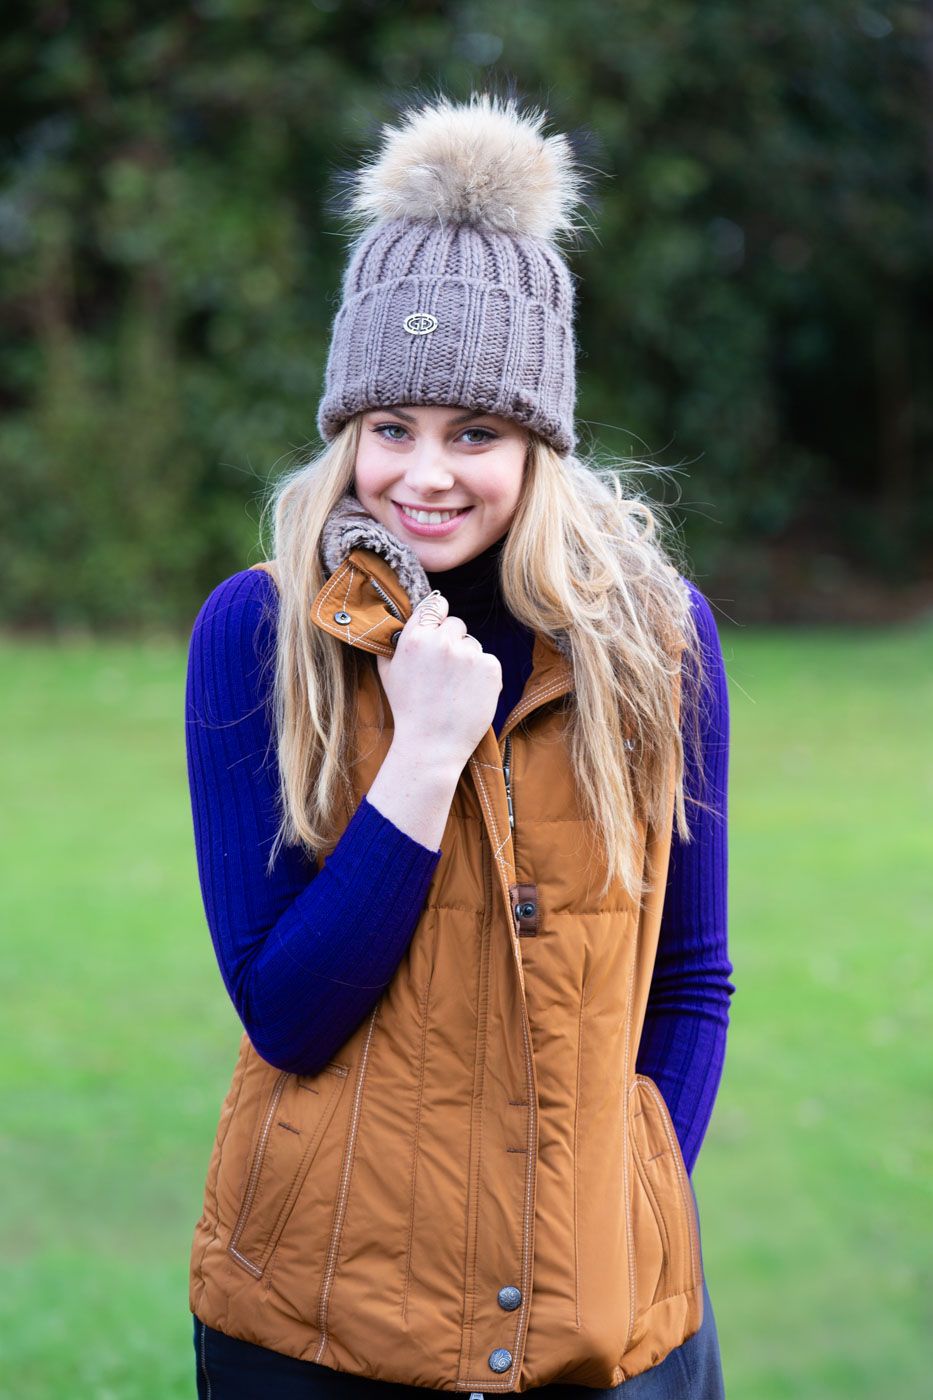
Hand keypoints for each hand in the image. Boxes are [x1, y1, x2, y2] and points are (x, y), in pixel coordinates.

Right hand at [376, 591, 501, 769]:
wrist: (432, 744)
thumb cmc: (408, 709)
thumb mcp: (388, 671)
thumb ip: (394, 641)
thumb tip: (400, 619)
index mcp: (415, 638)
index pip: (435, 604)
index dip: (438, 615)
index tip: (438, 627)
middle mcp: (442, 641)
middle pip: (456, 623)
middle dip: (452, 641)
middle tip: (444, 670)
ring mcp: (469, 654)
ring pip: (473, 643)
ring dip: (467, 659)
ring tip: (454, 687)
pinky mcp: (490, 668)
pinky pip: (488, 660)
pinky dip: (482, 674)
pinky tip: (469, 693)